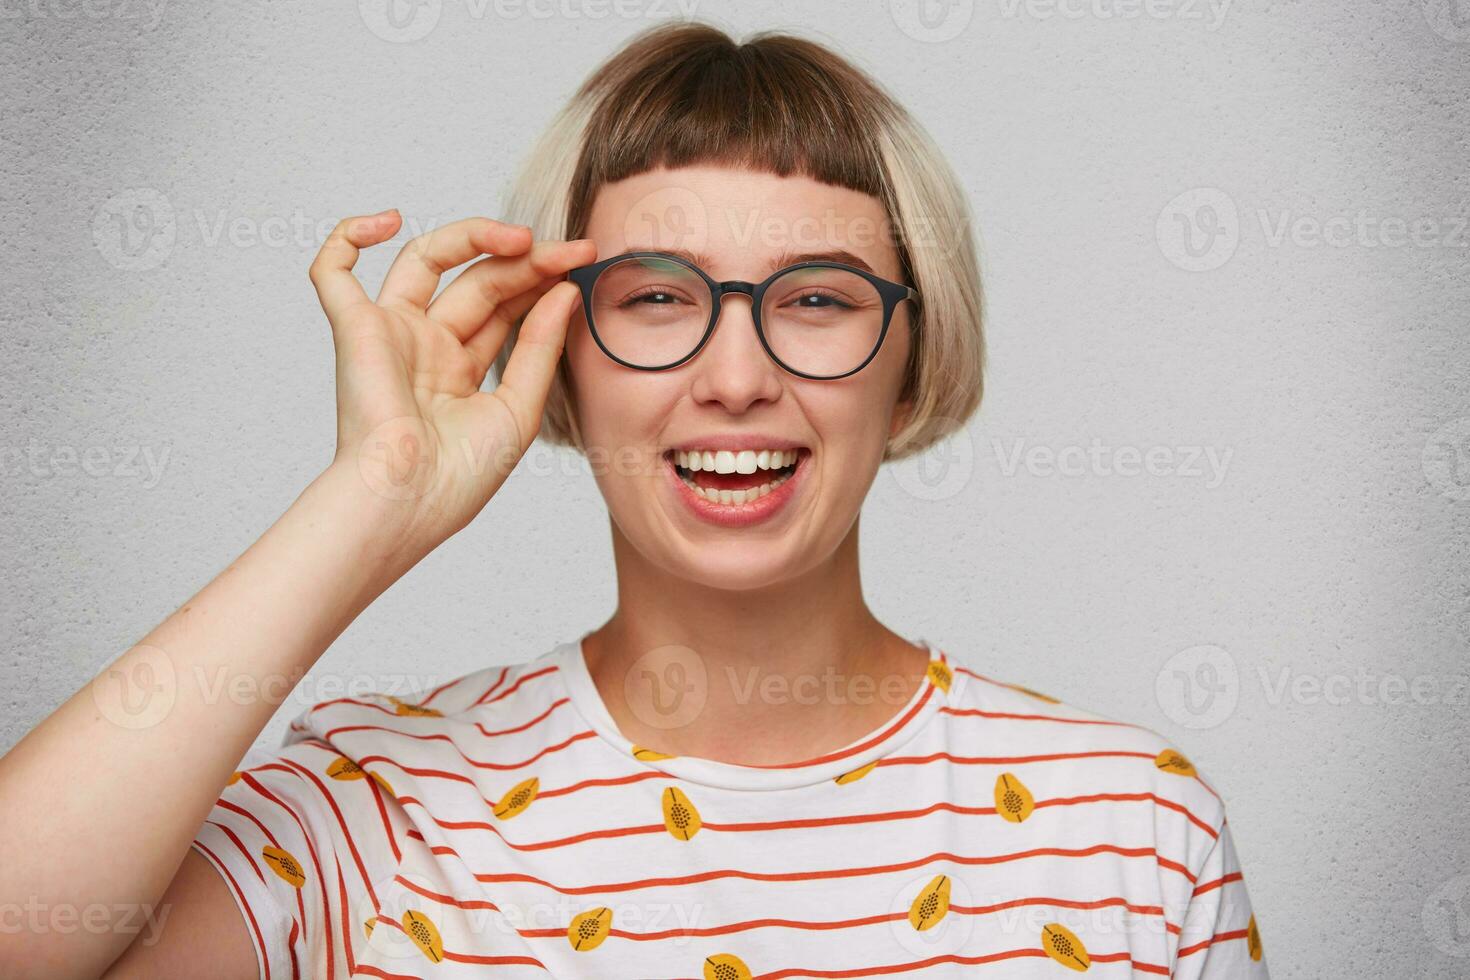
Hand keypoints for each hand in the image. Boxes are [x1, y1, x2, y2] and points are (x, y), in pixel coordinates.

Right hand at [307, 210, 595, 548]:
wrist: (408, 501)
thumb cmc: (458, 476)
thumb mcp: (519, 409)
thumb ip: (540, 347)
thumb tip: (565, 290)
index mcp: (460, 370)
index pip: (505, 307)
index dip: (542, 280)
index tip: (583, 262)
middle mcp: (425, 346)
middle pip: (478, 281)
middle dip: (527, 262)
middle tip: (571, 250)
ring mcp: (390, 334)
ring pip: (426, 260)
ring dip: (473, 237)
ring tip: (523, 238)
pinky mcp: (355, 329)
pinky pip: (332, 272)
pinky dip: (348, 236)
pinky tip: (388, 219)